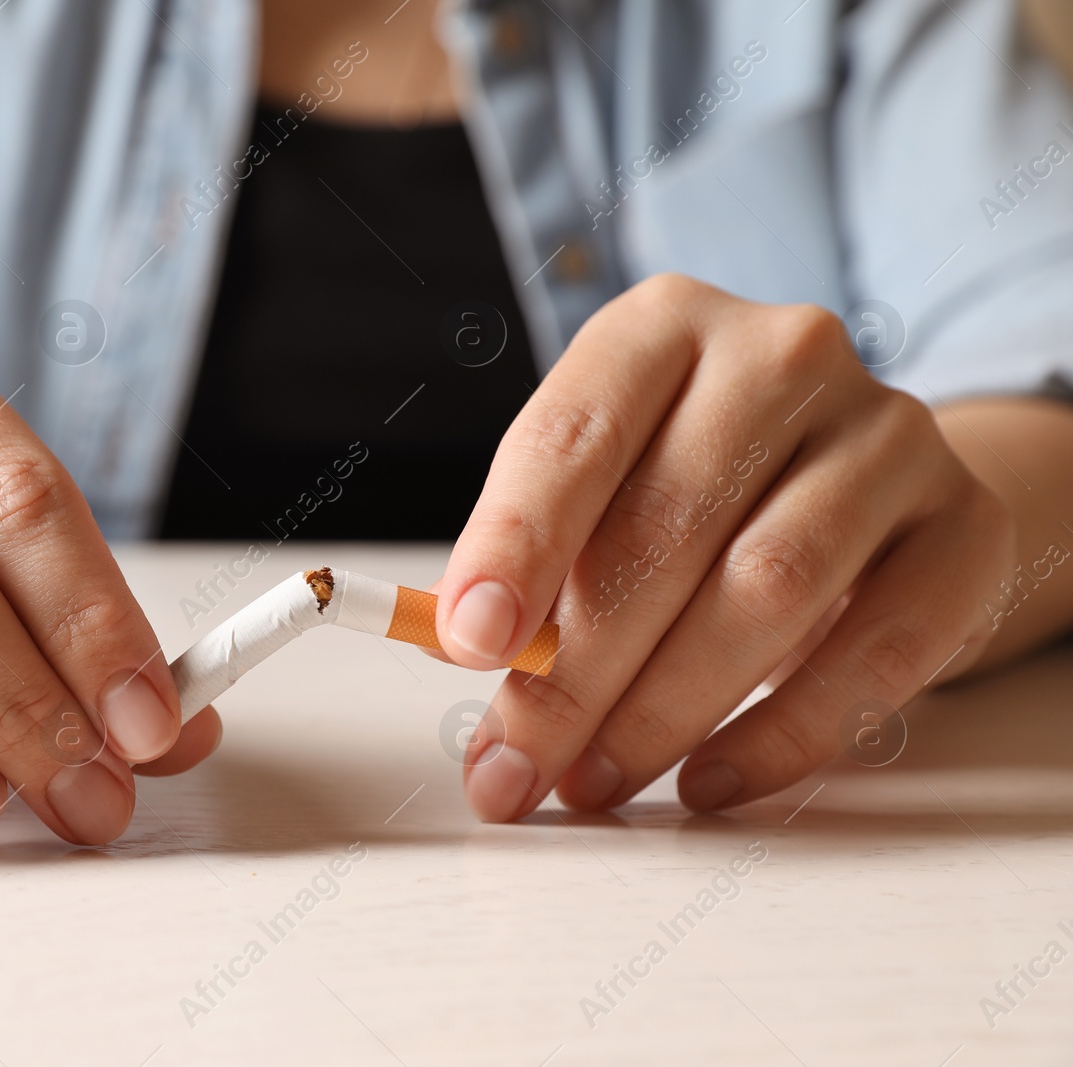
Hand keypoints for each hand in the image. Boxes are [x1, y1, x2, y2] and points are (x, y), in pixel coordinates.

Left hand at [435, 275, 1013, 818]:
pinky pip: (875, 650)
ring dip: (665, 708)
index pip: (574, 435)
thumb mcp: (602, 490)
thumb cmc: (699, 485)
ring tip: (596, 777)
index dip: (514, 544)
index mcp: (663, 328)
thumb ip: (533, 559)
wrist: (866, 483)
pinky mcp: (960, 526)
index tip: (469, 642)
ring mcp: (885, 435)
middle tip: (519, 763)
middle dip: (575, 670)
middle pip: (664, 527)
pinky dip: (783, 734)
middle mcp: (780, 358)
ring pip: (768, 589)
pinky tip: (708, 777)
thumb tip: (459, 648)